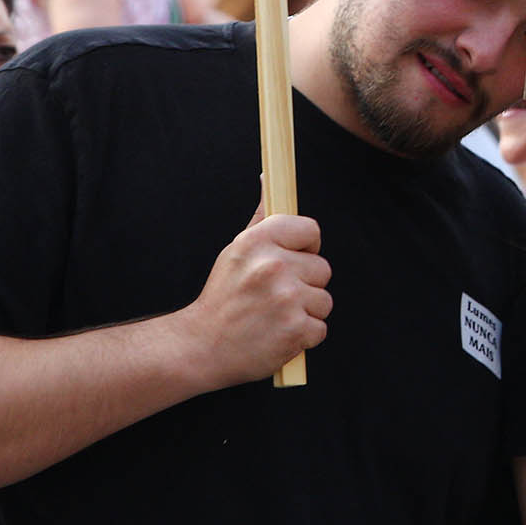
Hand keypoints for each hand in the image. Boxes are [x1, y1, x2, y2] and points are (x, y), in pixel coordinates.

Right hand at [177, 208, 331, 390]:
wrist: (201, 347)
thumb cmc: (223, 297)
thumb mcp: (237, 250)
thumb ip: (262, 216)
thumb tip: (268, 177)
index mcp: (259, 241)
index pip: (311, 230)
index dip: (305, 248)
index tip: (293, 260)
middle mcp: (274, 266)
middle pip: (323, 268)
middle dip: (305, 284)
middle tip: (274, 297)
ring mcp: (286, 299)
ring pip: (324, 300)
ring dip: (306, 312)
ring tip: (274, 316)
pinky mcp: (295, 330)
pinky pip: (320, 328)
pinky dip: (303, 337)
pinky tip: (278, 335)